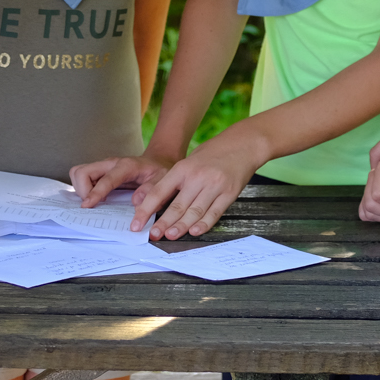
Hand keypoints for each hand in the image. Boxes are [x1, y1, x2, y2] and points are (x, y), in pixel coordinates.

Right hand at [70, 154, 171, 207]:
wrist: (157, 162)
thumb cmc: (159, 171)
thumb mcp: (163, 180)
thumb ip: (151, 190)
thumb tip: (136, 202)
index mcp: (126, 166)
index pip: (106, 179)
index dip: (95, 193)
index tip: (87, 206)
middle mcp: (110, 164)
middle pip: (82, 171)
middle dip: (81, 190)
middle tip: (91, 205)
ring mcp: (103, 167)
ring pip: (78, 173)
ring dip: (80, 189)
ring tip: (92, 202)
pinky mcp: (99, 172)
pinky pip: (82, 178)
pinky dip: (82, 189)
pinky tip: (93, 198)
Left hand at [126, 132, 265, 238]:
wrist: (243, 144)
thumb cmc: (213, 153)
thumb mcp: (189, 161)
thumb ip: (175, 181)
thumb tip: (155, 203)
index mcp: (183, 168)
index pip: (159, 192)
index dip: (145, 210)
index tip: (136, 223)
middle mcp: (197, 177)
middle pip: (176, 205)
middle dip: (162, 223)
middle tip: (152, 235)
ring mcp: (214, 186)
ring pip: (194, 211)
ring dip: (181, 226)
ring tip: (169, 236)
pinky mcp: (229, 193)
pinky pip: (214, 212)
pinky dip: (204, 223)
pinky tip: (195, 231)